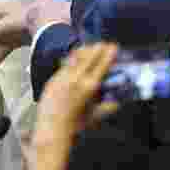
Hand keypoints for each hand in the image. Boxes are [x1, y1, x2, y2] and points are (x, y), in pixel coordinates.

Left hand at [29, 44, 119, 169]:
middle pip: (89, 56)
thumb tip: (116, 103)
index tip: (114, 47)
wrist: (53, 126)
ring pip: (76, 57)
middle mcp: (77, 78)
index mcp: (90, 86)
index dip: (108, 54)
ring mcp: (64, 75)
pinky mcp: (55, 76)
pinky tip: (75, 55)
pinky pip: (65, 63)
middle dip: (98, 48)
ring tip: (91, 46)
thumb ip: (106, 108)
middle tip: (105, 44)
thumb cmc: (75, 124)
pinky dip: (73, 57)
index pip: (102, 65)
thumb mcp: (94, 117)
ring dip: (85, 50)